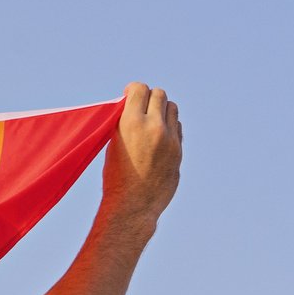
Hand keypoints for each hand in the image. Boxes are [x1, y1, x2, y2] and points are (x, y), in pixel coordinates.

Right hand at [100, 82, 180, 228]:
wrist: (133, 205)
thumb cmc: (116, 176)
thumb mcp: (113, 143)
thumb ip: (126, 121)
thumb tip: (134, 105)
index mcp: (131, 122)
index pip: (140, 89)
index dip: (133, 90)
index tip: (129, 95)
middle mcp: (153, 127)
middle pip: (159, 94)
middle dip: (149, 97)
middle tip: (141, 106)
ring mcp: (170, 138)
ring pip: (172, 108)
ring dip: (162, 109)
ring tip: (151, 120)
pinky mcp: (179, 150)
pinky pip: (177, 126)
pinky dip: (169, 126)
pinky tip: (159, 136)